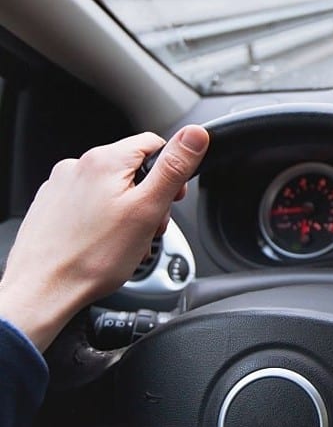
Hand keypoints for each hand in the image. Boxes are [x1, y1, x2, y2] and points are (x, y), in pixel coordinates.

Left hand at [0, 125, 208, 350]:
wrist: (42, 291)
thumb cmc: (93, 257)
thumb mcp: (148, 208)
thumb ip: (174, 167)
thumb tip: (196, 135)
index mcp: (105, 160)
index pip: (154, 144)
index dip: (171, 172)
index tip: (172, 198)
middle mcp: (78, 166)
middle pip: (133, 169)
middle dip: (149, 198)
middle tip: (148, 228)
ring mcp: (61, 186)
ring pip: (111, 189)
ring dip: (128, 212)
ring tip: (126, 242)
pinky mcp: (51, 206)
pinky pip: (89, 204)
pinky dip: (103, 220)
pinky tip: (104, 244)